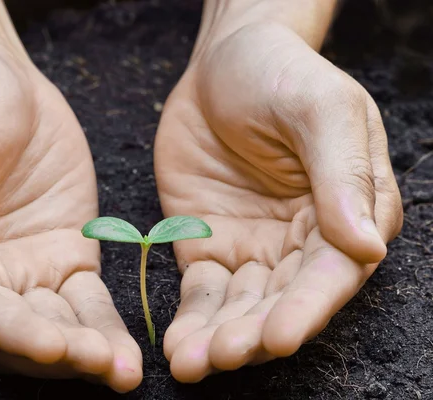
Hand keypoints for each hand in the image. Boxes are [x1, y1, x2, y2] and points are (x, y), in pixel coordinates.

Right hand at [0, 46, 141, 391]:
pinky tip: (129, 350)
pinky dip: (107, 325)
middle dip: (58, 353)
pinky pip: (86, 301)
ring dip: (88, 351)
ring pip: (55, 325)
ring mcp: (24, 270)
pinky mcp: (65, 257)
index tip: (52, 345)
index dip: (9, 331)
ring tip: (124, 370)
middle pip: (15, 332)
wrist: (1, 77)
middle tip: (103, 364)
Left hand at [154, 22, 401, 381]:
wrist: (222, 64)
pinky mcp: (210, 247)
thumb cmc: (280, 75)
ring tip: (191, 362)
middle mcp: (304, 240)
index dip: (307, 307)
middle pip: (283, 300)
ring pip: (242, 307)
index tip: (278, 335)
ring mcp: (255, 248)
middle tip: (222, 355)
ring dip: (219, 338)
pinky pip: (203, 293)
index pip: (332, 272)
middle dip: (254, 334)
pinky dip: (191, 319)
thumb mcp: (320, 108)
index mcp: (347, 210)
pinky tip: (177, 345)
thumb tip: (366, 246)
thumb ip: (343, 174)